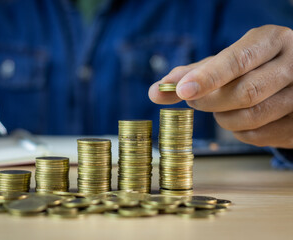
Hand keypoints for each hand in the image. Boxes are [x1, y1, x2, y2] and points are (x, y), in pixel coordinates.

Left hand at [149, 25, 292, 148]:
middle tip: (193, 99)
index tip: (181, 90)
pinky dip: (238, 132)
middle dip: (209, 102)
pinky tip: (238, 118)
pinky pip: (259, 136)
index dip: (207, 77)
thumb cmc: (250, 66)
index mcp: (272, 41)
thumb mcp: (225, 61)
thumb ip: (191, 73)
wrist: (292, 76)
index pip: (237, 60)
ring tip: (220, 107)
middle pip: (245, 93)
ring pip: (252, 117)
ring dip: (223, 118)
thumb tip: (155, 91)